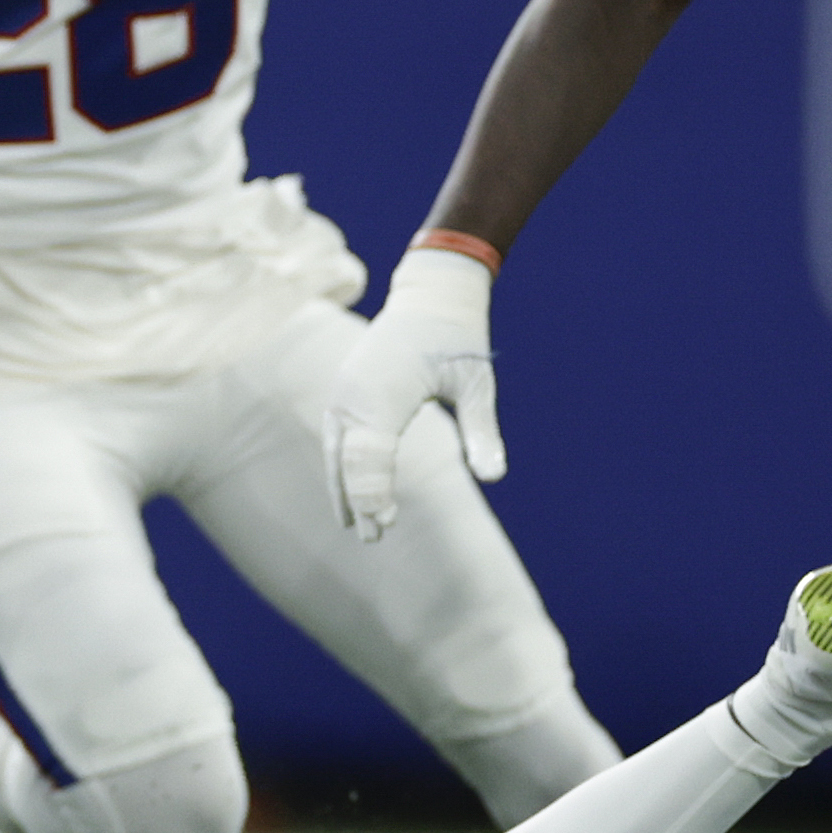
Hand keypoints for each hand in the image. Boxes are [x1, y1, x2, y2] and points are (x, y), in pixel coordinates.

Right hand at [324, 245, 504, 534]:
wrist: (430, 293)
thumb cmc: (458, 338)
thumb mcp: (477, 383)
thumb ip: (482, 431)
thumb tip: (495, 476)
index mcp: (382, 391)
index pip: (369, 454)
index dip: (373, 492)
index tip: (386, 525)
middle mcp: (353, 393)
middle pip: (347, 458)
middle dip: (358, 498)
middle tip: (374, 538)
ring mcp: (344, 392)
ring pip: (336, 451)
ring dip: (345, 488)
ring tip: (358, 528)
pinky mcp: (345, 393)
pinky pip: (338, 440)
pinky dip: (342, 469)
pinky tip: (353, 495)